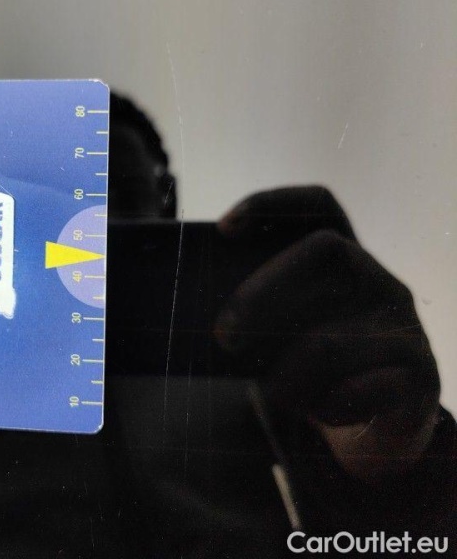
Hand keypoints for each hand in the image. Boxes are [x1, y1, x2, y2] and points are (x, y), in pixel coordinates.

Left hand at [214, 186, 440, 483]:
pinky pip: (356, 389)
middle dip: (260, 293)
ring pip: (327, 339)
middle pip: (322, 251)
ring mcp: (404, 325)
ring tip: (274, 394)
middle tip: (224, 338)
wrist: (376, 431)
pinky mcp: (420, 373)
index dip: (271, 203)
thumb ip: (258, 314)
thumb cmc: (312, 373)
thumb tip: (214, 319)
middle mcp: (380, 281)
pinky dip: (327, 406)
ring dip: (285, 376)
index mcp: (344, 262)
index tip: (223, 227)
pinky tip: (323, 410)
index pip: (318, 207)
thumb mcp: (283, 335)